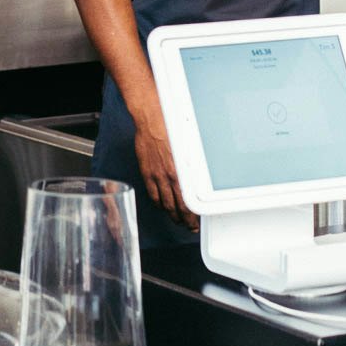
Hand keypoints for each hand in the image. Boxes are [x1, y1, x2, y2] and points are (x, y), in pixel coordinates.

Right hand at [131, 94, 197, 230]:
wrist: (151, 118)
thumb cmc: (171, 125)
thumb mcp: (189, 146)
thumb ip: (191, 164)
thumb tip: (198, 177)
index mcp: (182, 171)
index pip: (188, 203)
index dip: (192, 217)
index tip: (196, 222)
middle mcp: (169, 176)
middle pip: (176, 207)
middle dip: (184, 220)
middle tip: (189, 227)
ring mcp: (156, 175)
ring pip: (164, 203)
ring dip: (171, 215)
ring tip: (177, 220)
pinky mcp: (146, 171)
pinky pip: (152, 193)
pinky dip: (158, 203)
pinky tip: (162, 206)